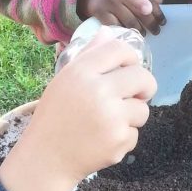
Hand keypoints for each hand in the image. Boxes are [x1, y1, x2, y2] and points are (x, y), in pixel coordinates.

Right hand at [0, 31, 156, 190]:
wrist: (47, 157)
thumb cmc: (55, 115)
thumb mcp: (65, 80)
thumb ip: (89, 56)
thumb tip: (108, 32)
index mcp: (82, 72)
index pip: (121, 50)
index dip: (130, 59)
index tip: (129, 69)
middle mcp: (98, 91)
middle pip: (143, 78)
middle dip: (144, 87)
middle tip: (135, 95)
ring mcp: (111, 117)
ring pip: (143, 109)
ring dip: (131, 116)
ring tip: (108, 121)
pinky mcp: (119, 141)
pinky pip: (135, 133)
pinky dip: (123, 137)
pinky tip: (102, 140)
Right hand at [77, 0, 165, 34]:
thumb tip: (161, 2)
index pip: (150, 0)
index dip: (158, 13)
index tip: (163, 22)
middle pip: (143, 12)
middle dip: (152, 24)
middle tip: (156, 32)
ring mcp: (110, 2)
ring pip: (131, 21)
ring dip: (140, 30)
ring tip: (143, 34)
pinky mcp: (100, 12)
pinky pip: (116, 26)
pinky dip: (123, 32)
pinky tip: (127, 35)